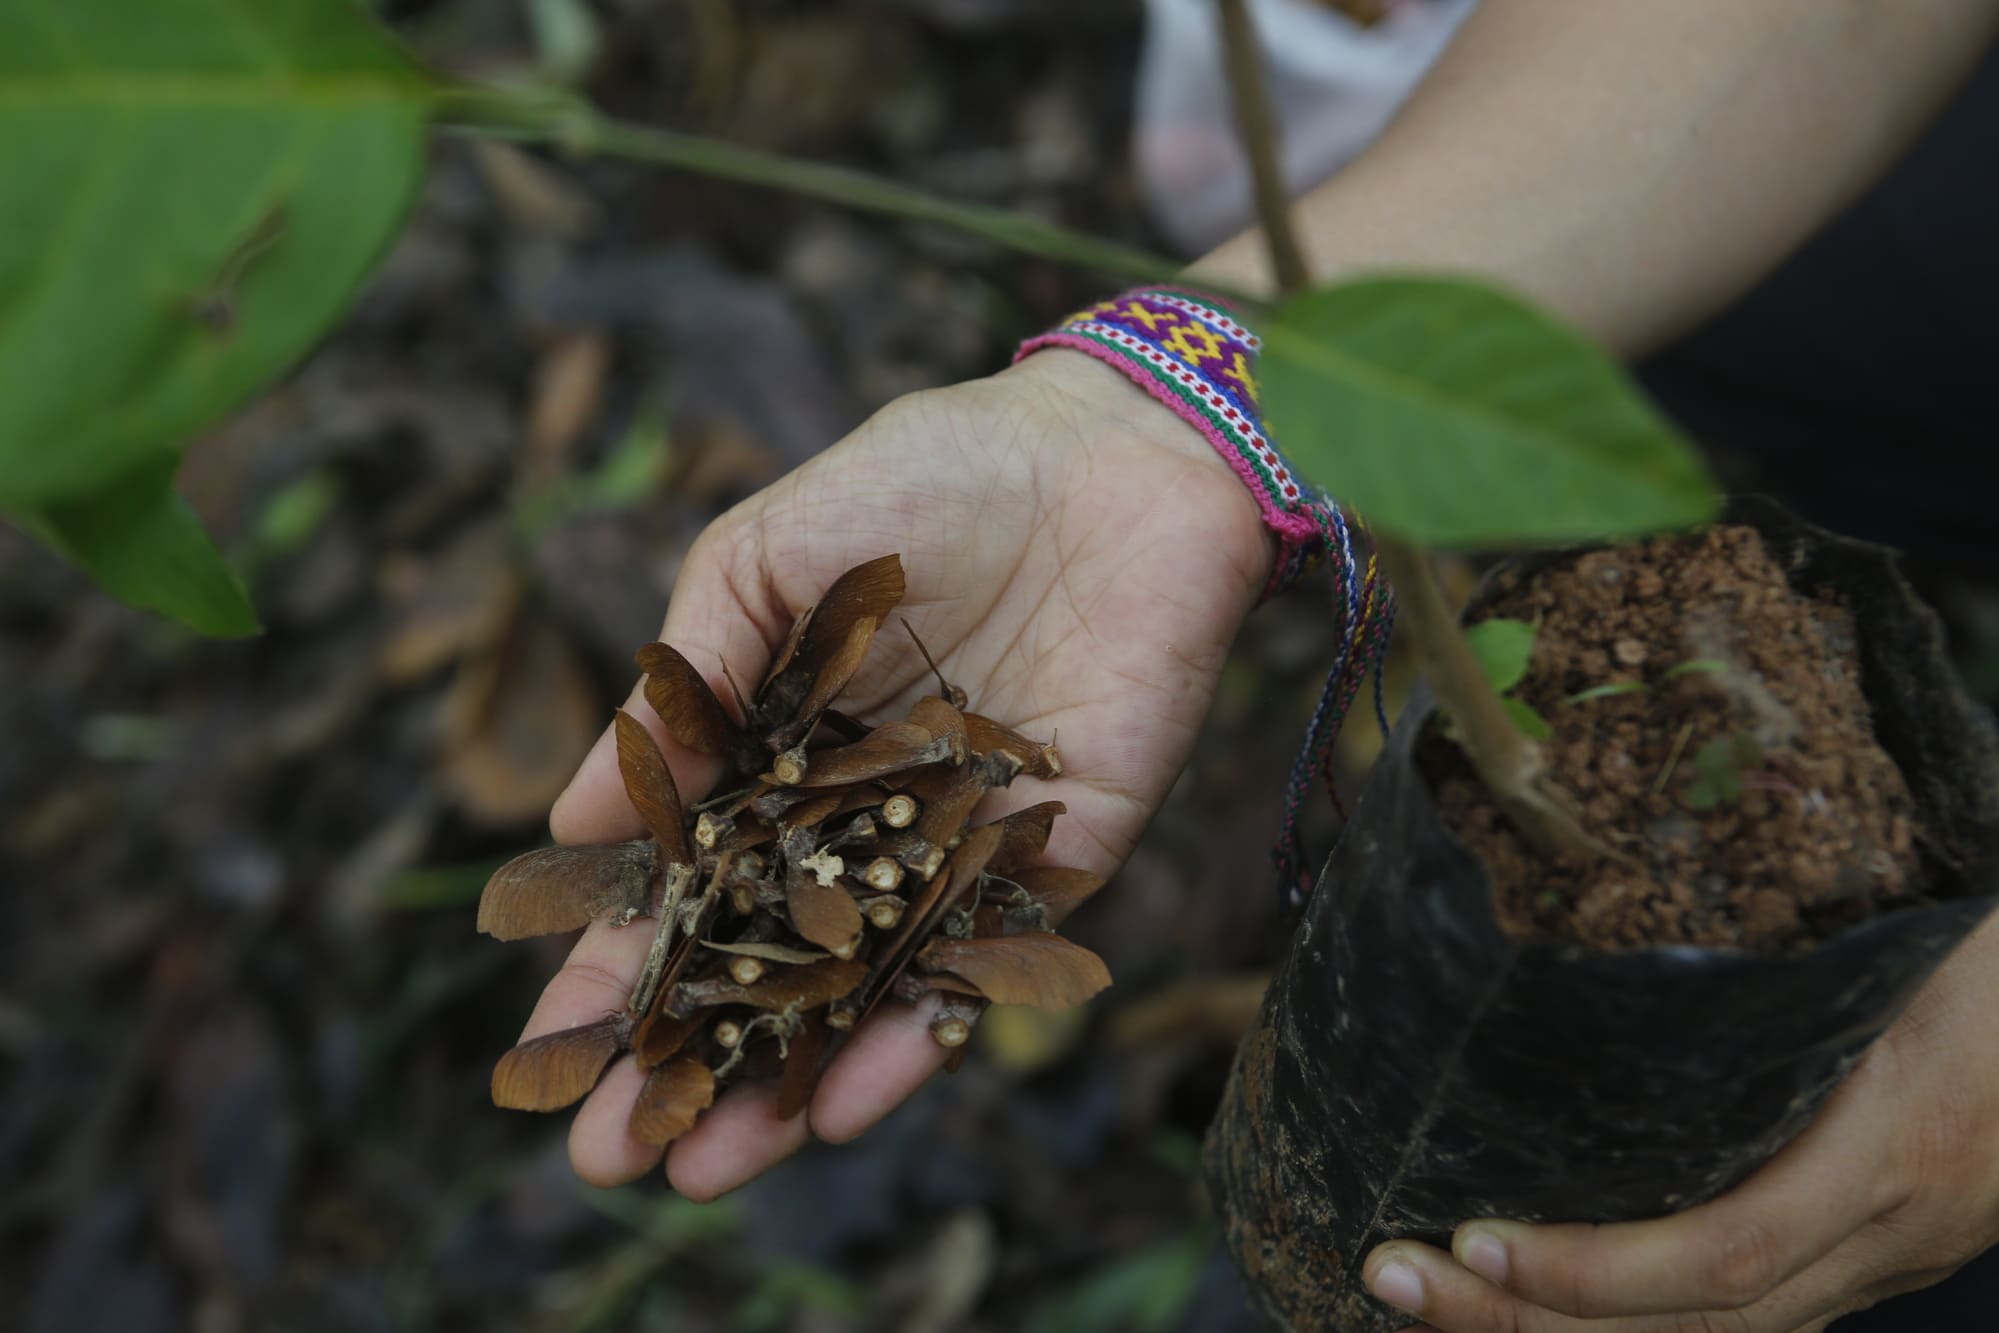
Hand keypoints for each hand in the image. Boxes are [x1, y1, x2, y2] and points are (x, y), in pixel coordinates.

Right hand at [523, 348, 1272, 1198]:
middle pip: (774, 962)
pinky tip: (848, 1098)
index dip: (625, 966)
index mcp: (792, 753)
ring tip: (708, 1166)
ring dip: (793, 1081)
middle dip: (693, 1057)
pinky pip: (989, 955)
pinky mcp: (1061, 848)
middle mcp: (872, 816)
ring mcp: (964, 841)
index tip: (554, 1050)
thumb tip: (564, 824)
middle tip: (612, 1155)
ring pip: (870, 987)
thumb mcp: (766, 557)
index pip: (695, 884)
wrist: (1109, 445)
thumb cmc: (930, 477)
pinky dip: (925, 1027)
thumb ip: (685, 686)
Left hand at [1362, 908, 1998, 1332]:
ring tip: (1430, 1297)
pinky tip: (1535, 1299)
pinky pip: (1745, 1322)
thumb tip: (1624, 904)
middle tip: (1386, 1275)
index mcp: (1889, 1148)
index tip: (1469, 1236)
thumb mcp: (1908, 949)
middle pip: (1694, 1327)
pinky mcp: (1873, 1255)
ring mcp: (1881, 1257)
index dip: (1594, 1271)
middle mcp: (1881, 1230)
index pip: (1728, 1252)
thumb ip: (1793, 969)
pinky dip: (1628, 1325)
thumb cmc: (1995, 963)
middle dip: (1525, 1322)